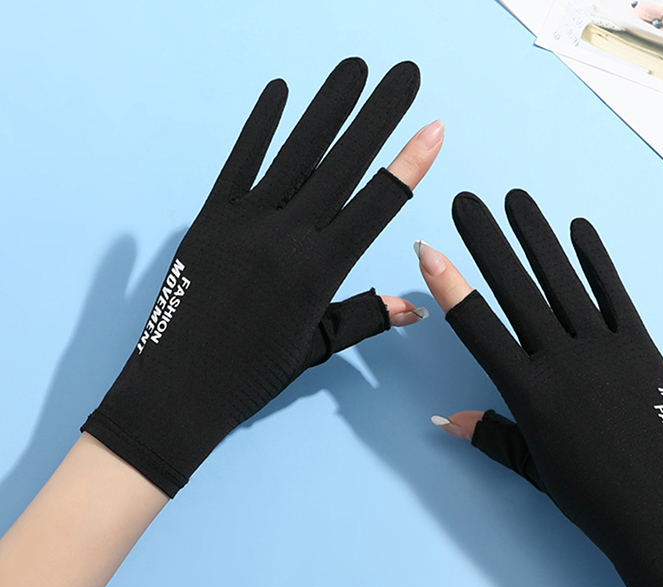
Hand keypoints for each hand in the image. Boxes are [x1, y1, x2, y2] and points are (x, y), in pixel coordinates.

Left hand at [81, 58, 442, 496]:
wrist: (177, 390)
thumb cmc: (252, 375)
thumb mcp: (315, 347)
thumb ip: (366, 317)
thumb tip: (418, 308)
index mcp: (319, 272)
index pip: (376, 205)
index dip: (409, 164)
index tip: (433, 127)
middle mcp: (286, 238)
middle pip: (342, 164)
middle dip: (378, 115)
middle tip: (405, 74)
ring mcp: (244, 223)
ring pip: (295, 153)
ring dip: (328, 108)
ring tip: (354, 69)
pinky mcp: (209, 219)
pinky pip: (239, 162)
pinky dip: (260, 127)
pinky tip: (279, 92)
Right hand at [417, 190, 662, 586]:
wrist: (662, 516)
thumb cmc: (591, 497)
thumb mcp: (532, 467)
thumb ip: (490, 434)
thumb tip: (447, 418)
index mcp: (527, 393)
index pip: (477, 328)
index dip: (450, 286)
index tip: (428, 250)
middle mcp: (561, 361)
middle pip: (515, 290)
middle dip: (486, 241)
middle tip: (465, 201)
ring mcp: (604, 350)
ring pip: (562, 281)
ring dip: (536, 237)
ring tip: (516, 199)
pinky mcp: (641, 347)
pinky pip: (614, 294)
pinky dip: (596, 260)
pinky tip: (579, 229)